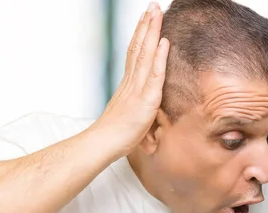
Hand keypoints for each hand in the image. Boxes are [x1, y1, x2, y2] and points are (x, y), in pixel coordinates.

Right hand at [93, 1, 169, 155]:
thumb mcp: (130, 117)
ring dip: (152, 32)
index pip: (135, 54)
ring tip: (156, 13)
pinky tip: (164, 42)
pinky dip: (159, 57)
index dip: (141, 35)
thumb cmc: (115, 136)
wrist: (103, 144)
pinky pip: (154, 75)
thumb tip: (145, 113)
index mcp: (128, 85)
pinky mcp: (145, 99)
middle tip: (152, 6)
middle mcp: (131, 81)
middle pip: (139, 47)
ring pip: (146, 54)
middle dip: (147, 25)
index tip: (146, 19)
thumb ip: (139, 110)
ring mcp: (137, 88)